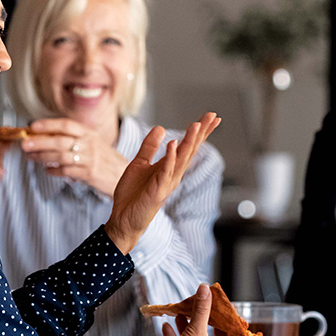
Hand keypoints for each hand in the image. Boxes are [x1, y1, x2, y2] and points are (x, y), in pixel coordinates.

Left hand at [22, 118, 127, 196]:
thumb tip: (46, 135)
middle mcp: (90, 144)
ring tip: (31, 157)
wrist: (122, 174)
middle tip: (25, 144)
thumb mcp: (93, 142)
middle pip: (61, 141)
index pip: (67, 125)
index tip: (33, 126)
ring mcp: (90, 159)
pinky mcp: (90, 174)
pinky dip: (54, 171)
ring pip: (61, 156)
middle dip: (40, 142)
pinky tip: (47, 170)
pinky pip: (67, 171)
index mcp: (89, 133)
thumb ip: (74, 138)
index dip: (49, 124)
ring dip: (43, 157)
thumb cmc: (104, 158)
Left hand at [104, 112, 219, 253]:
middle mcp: (172, 174)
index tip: (211, 117)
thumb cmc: (132, 195)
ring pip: (182, 159)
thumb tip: (160, 128)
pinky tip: (173, 144)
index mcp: (169, 167)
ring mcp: (167, 183)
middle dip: (201, 133)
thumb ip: (149, 147)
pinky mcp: (157, 191)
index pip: (188, 146)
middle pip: (190, 150)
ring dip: (189, 142)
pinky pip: (165, 171)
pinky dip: (170, 158)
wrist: (122, 219)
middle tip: (212, 116)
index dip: (200, 132)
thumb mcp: (139, 164)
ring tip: (196, 125)